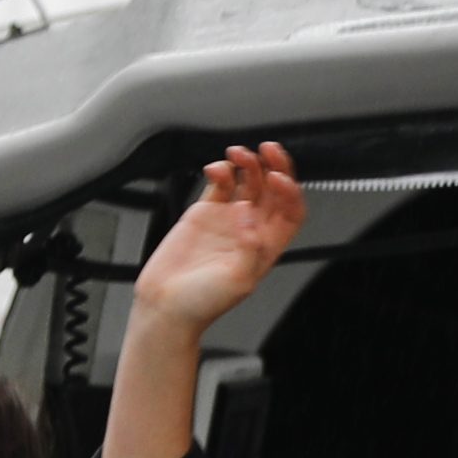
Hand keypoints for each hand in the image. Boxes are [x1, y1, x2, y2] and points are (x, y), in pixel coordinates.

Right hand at [134, 143, 304, 346]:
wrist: (167, 306)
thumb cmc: (203, 304)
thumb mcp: (238, 281)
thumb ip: (250, 247)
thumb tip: (248, 213)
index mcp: (267, 247)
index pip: (290, 211)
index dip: (290, 192)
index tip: (279, 179)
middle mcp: (251, 230)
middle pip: (272, 190)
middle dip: (274, 166)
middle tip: (268, 151)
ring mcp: (229, 219)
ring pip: (247, 181)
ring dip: (248, 164)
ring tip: (239, 154)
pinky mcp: (205, 212)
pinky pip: (220, 184)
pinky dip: (221, 171)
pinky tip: (217, 168)